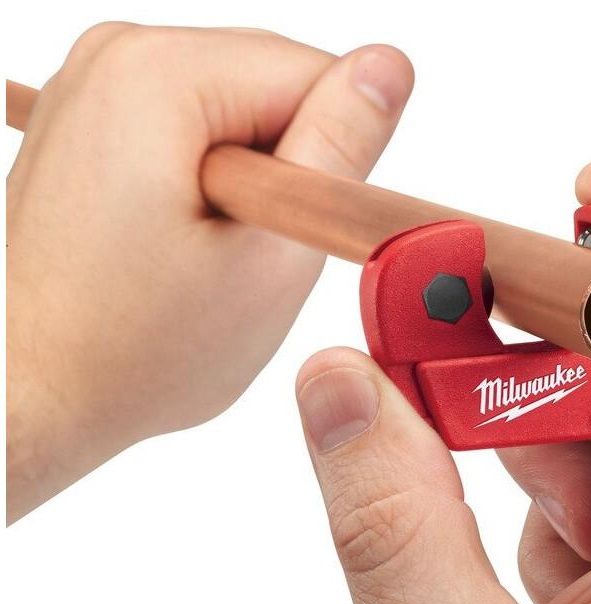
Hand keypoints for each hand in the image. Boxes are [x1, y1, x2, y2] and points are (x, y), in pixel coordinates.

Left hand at [6, 23, 412, 521]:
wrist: (30, 390)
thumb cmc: (130, 350)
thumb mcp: (270, 256)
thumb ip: (339, 147)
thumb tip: (387, 70)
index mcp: (158, 75)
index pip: (318, 74)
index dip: (334, 164)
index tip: (297, 234)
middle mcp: (117, 59)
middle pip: (275, 88)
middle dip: (290, 173)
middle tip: (248, 258)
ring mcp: (98, 89)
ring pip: (240, 116)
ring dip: (252, 187)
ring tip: (207, 258)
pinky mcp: (95, 124)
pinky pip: (194, 132)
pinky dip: (211, 186)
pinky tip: (182, 243)